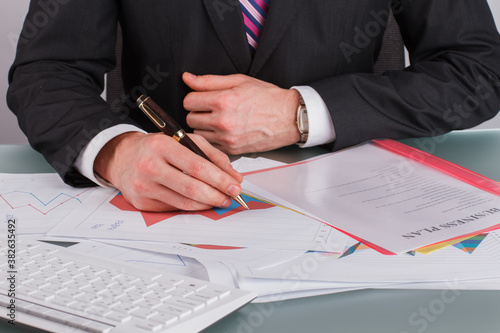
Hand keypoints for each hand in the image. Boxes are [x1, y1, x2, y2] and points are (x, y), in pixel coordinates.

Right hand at [94, 132, 242, 211]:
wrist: (122, 157)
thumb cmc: (156, 148)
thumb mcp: (184, 140)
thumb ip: (212, 155)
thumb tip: (233, 176)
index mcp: (161, 146)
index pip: (197, 166)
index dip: (220, 179)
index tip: (235, 185)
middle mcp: (149, 166)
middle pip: (192, 188)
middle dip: (217, 195)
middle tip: (231, 197)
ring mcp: (143, 187)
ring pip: (184, 202)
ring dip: (207, 204)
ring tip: (220, 200)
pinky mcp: (142, 203)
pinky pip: (174, 208)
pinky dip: (192, 207)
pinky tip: (201, 202)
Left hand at [183, 73, 300, 154]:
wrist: (288, 118)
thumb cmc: (267, 98)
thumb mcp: (239, 81)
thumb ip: (209, 81)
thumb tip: (188, 78)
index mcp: (223, 101)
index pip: (188, 101)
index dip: (194, 97)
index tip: (202, 97)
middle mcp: (223, 121)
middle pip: (190, 118)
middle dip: (198, 112)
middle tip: (211, 108)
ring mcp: (227, 138)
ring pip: (198, 133)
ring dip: (204, 126)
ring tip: (218, 119)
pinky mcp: (232, 149)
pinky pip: (210, 144)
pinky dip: (213, 138)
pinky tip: (224, 130)